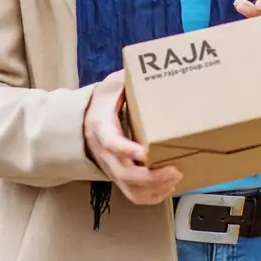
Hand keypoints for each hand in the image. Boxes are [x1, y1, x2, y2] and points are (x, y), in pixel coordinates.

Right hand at [83, 69, 181, 204]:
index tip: (145, 152)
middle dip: (150, 175)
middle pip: (123, 172)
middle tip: (175, 168)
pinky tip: (169, 187)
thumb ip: (128, 79)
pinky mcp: (119, 176)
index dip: (126, 149)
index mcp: (101, 127)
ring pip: (129, 188)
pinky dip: (152, 195)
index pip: (111, 142)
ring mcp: (111, 167)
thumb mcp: (113, 84)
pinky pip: (133, 194)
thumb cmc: (104, 101)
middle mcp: (104, 152)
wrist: (83, 121)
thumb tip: (150, 65)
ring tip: (177, 176)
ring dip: (154, 188)